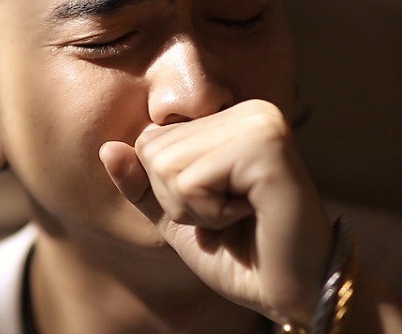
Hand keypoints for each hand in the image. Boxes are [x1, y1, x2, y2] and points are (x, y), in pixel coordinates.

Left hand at [100, 99, 332, 324]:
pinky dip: (210, 213)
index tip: (218, 206)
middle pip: (153, 148)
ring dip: (195, 209)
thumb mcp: (178, 217)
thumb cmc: (240, 253)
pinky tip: (251, 214)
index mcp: (232, 118)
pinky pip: (192, 180)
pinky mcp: (267, 148)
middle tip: (230, 215)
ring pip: (167, 164)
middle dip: (179, 200)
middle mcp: (249, 110)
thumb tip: (106, 148)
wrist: (294, 291)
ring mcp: (260, 124)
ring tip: (241, 214)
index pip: (150, 139)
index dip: (169, 190)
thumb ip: (142, 184)